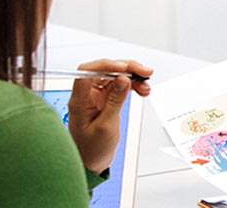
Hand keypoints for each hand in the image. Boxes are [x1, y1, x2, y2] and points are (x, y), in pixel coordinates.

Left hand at [65, 59, 152, 173]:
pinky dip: (132, 85)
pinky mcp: (106, 99)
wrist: (92, 161)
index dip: (106, 65)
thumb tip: (122, 79)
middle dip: (126, 68)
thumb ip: (115, 101)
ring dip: (133, 77)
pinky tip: (142, 90)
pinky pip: (120, 85)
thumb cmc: (92, 148)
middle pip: (105, 70)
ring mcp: (96, 96)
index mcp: (80, 100)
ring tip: (146, 86)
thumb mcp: (106, 126)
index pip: (87, 72)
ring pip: (115, 76)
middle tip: (145, 73)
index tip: (124, 67)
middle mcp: (87, 94)